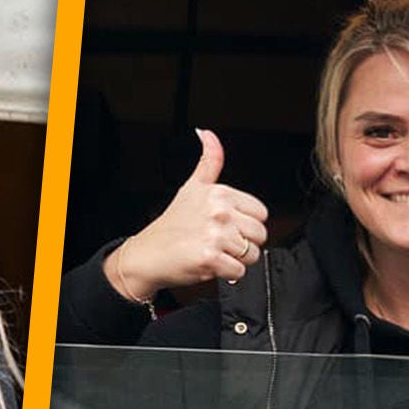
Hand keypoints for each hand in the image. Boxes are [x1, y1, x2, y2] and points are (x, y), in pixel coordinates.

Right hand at [108, 129, 269, 299]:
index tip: (227, 226)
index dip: (246, 223)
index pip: (260, 213)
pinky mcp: (211, 258)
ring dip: (236, 259)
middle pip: (260, 235)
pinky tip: (211, 264)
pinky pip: (239, 272)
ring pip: (252, 254)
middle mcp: (219, 211)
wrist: (147, 254)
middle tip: (220, 242)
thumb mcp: (192, 187)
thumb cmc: (172, 224)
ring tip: (215, 252)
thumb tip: (208, 133)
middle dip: (244, 243)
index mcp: (220, 193)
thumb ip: (209, 161)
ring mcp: (215, 235)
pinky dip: (228, 274)